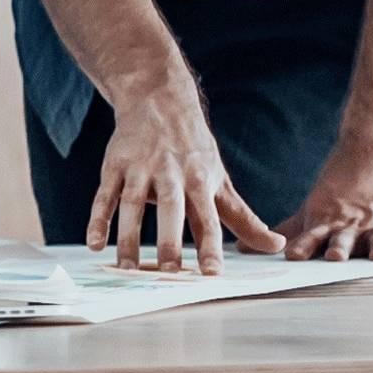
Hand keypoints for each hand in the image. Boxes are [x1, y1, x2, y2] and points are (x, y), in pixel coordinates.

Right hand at [90, 75, 282, 272]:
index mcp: (199, 181)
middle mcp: (171, 174)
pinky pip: (104, 195)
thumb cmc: (194, 150)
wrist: (159, 99)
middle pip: (171, 209)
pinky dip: (98, 219)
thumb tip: (278, 246)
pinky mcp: (114, 165)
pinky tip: (94, 243)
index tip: (212, 273)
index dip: (211, 246)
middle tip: (169, 271)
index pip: (208, 218)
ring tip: (128, 268)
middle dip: (170, 239)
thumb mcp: (220, 181)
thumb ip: (244, 219)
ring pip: (133, 204)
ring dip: (129, 236)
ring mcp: (140, 169)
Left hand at [278, 136, 372, 260]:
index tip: (293, 256)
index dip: (303, 245)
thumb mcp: (314, 207)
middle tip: (334, 255)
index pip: (312, 235)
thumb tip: (249, 249)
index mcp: (328, 221)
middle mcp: (352, 225)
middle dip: (339, 247)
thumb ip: (289, 230)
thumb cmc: (341, 185)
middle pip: (345, 238)